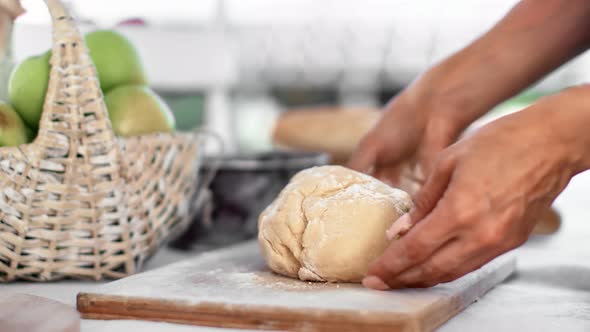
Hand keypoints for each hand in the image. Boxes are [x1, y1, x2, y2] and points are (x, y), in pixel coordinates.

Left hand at [362, 87, 589, 289]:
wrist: (550, 143)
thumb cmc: (499, 143)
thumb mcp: (447, 161)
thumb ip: (422, 200)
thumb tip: (400, 230)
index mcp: (459, 211)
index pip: (415, 250)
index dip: (390, 265)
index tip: (372, 275)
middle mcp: (480, 234)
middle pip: (431, 269)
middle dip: (401, 279)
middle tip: (378, 283)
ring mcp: (498, 242)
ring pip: (452, 272)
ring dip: (423, 278)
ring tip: (400, 278)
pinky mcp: (511, 243)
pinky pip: (472, 264)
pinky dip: (447, 269)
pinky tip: (431, 266)